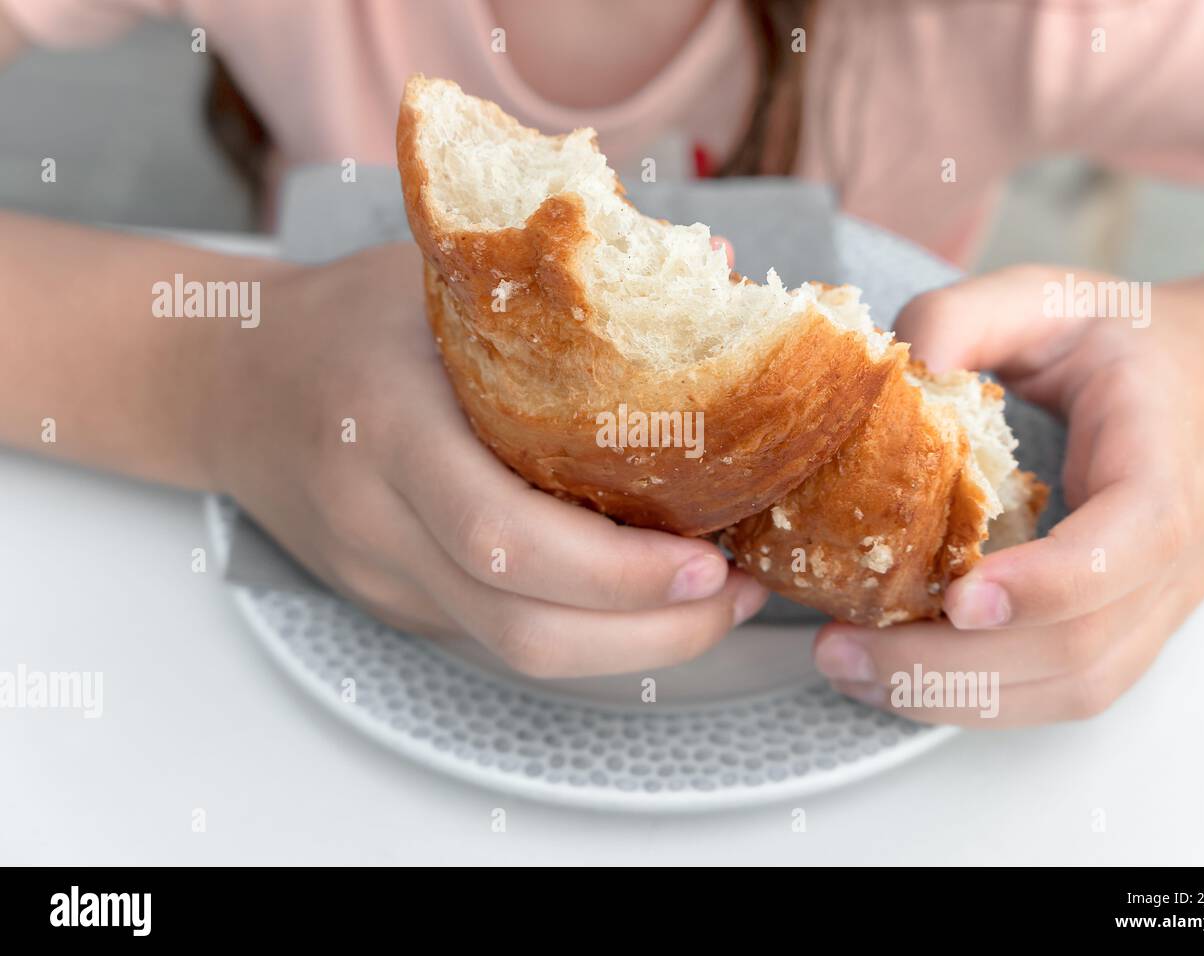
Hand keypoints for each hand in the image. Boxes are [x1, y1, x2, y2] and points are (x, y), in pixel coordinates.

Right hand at [207, 243, 766, 677]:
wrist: (227, 384)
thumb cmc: (345, 317)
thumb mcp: (438, 271)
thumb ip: (566, 279)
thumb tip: (715, 266)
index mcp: (387, 423)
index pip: (502, 534)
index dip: (617, 571)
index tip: (710, 558)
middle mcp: (378, 519)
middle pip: (520, 627)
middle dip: (651, 634)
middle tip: (733, 593)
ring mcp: (381, 576)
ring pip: (514, 654)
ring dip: (632, 647)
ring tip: (711, 602)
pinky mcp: (395, 604)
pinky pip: (499, 636)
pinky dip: (585, 630)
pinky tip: (640, 593)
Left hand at [812, 265, 1203, 724]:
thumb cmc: (1122, 341)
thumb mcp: (1042, 298)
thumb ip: (961, 319)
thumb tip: (888, 379)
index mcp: (1167, 460)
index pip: (1132, 541)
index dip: (1049, 583)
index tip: (959, 598)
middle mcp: (1177, 552)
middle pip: (1082, 644)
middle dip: (955, 663)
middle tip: (844, 648)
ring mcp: (1157, 603)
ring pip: (1070, 687)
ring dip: (953, 696)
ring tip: (849, 668)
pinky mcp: (1124, 631)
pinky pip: (1059, 691)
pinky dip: (974, 698)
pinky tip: (895, 674)